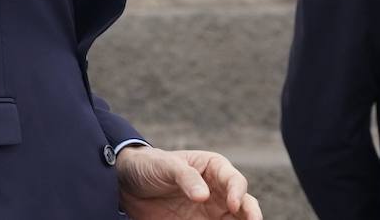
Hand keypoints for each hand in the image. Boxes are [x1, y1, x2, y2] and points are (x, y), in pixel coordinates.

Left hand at [117, 146, 262, 219]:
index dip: (238, 193)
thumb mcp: (165, 165)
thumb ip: (185, 177)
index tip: (233, 206)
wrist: (128, 185)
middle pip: (244, 205)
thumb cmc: (150, 166)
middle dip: (251, 215)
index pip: (234, 181)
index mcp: (214, 169)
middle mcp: (219, 192)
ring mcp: (211, 213)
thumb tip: (204, 196)